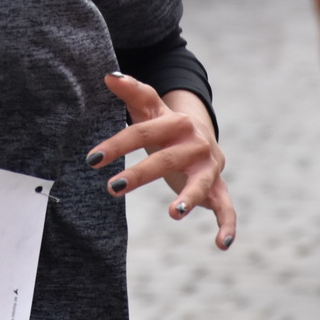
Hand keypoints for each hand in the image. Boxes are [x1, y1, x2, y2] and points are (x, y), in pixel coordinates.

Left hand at [87, 73, 236, 249]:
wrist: (200, 133)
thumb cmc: (164, 124)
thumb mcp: (149, 107)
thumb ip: (132, 92)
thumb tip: (108, 75)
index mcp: (175, 122)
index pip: (142, 132)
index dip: (117, 145)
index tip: (92, 159)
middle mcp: (195, 143)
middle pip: (165, 159)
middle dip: (140, 174)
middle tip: (112, 188)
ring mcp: (208, 166)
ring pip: (200, 183)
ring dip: (189, 197)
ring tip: (174, 213)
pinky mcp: (218, 187)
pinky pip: (226, 207)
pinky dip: (227, 225)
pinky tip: (222, 245)